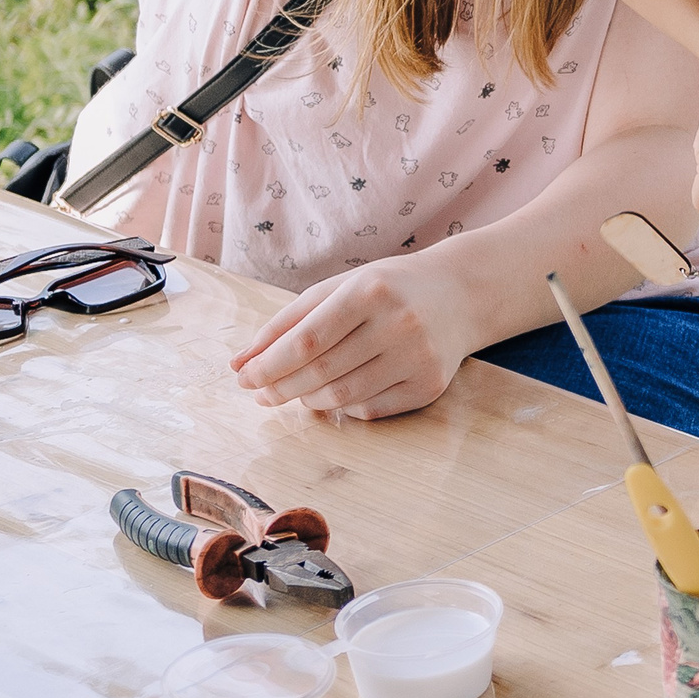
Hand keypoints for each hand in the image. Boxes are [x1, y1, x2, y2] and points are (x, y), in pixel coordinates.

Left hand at [230, 252, 475, 419]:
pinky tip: (335, 393)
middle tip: (260, 393)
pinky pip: (370, 410)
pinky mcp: (429, 385)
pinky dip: (343, 407)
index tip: (244, 377)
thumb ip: (288, 322)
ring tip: (296, 391)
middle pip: (322, 372)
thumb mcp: (339, 288)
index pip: (307, 339)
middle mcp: (398, 323)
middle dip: (281, 387)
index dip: (269, 364)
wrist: (458, 294)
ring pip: (343, 397)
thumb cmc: (387, 288)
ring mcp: (418, 357)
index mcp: (370, 290)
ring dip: (308, 400)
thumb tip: (240, 362)